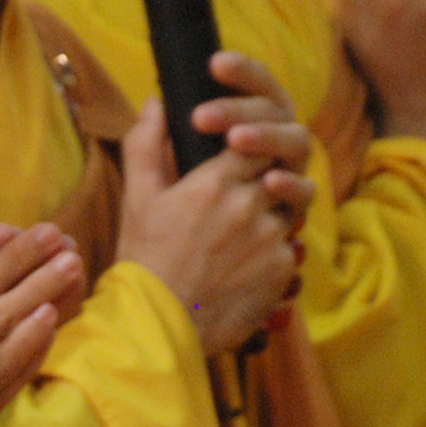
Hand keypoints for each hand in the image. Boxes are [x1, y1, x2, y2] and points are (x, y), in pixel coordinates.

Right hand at [116, 56, 310, 352]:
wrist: (157, 325)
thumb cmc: (143, 259)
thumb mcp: (137, 197)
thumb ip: (146, 142)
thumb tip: (157, 101)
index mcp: (215, 181)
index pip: (253, 142)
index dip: (247, 146)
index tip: (233, 156)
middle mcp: (251, 204)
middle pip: (278, 171)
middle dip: (262, 178)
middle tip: (238, 196)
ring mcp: (271, 238)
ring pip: (287, 209)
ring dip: (270, 214)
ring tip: (238, 234)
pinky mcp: (283, 270)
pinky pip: (289, 248)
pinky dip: (271, 251)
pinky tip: (241, 265)